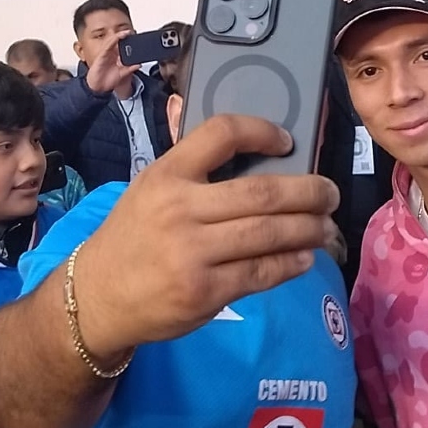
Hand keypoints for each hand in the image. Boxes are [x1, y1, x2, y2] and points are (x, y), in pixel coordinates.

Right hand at [72, 115, 339, 360]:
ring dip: (309, 229)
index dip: (263, 131)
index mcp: (166, 175)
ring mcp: (193, 253)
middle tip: (329, 193)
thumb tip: (264, 161)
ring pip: (270, 234)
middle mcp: (180, 209)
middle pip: (263, 192)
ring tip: (325, 226)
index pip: (222, 134)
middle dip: (309, 191)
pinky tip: (304, 257)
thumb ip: (194, 173)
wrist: (98, 296)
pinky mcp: (205, 291)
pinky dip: (291, 263)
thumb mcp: (149, 189)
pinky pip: (262, 272)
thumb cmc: (133, 237)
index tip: (287, 141)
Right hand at [84, 31, 139, 94]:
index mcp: (116, 57)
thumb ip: (130, 69)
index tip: (135, 38)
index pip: (123, 47)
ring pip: (112, 42)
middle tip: (131, 32)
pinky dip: (111, 42)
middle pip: (118, 42)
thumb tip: (139, 64)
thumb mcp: (122, 74)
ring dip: (118, 36)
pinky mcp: (101, 56)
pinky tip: (116, 38)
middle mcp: (111, 54)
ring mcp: (106, 54)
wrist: (99, 87)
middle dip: (124, 36)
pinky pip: (106, 47)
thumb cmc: (108, 80)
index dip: (128, 41)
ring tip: (126, 33)